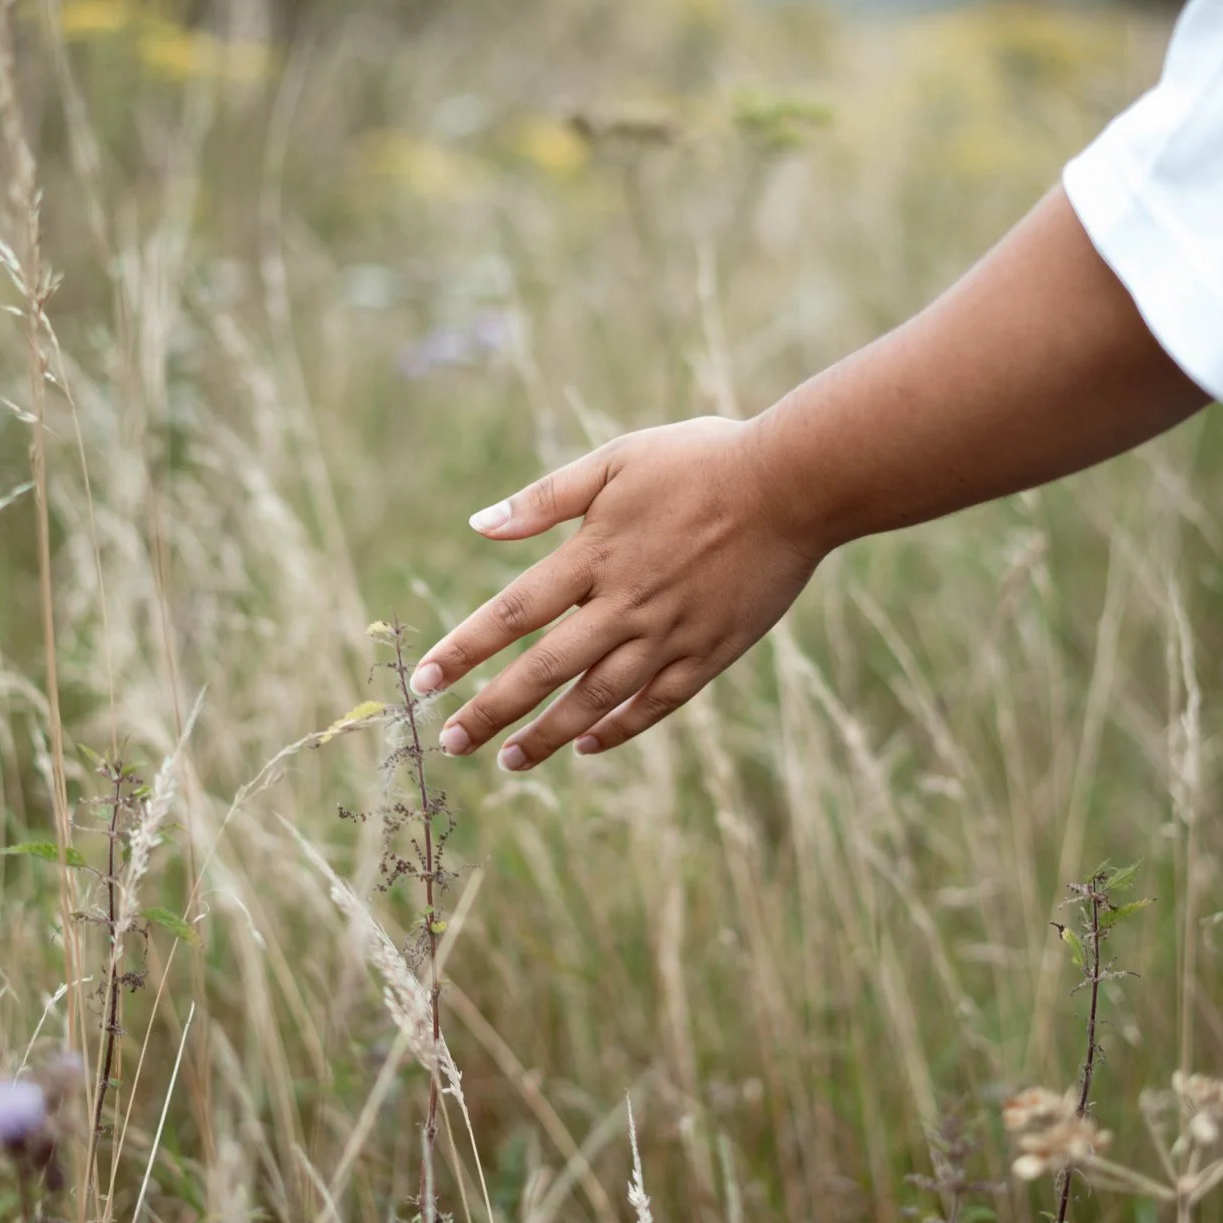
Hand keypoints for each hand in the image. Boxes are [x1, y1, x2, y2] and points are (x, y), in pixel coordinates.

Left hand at [411, 415, 824, 767]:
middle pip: (545, 669)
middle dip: (493, 710)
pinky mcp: (711, 652)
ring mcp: (670, 634)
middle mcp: (626, 604)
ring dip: (548, 734)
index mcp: (595, 555)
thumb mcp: (616, 462)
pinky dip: (620, 728)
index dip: (466, 649)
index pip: (513, 612)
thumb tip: (479, 526)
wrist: (796, 483)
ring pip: (597, 698)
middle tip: (451, 743)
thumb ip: (545, 498)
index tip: (425, 683)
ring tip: (509, 761)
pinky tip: (588, 745)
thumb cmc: (703, 461)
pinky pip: (657, 702)